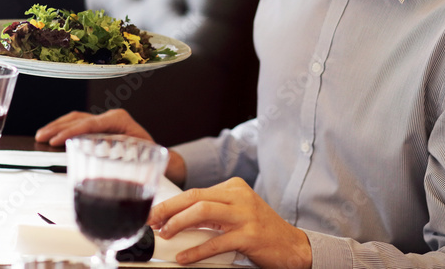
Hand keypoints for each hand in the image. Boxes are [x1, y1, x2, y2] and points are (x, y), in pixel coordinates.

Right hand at [35, 109, 186, 184]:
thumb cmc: (150, 155)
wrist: (157, 155)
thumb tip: (105, 152)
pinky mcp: (100, 128)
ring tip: (42, 136)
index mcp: (119, 119)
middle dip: (58, 127)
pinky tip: (53, 136)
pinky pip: (79, 125)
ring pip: (76, 119)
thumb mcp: (137, 153)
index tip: (56, 141)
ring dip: (58, 126)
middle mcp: (110, 117)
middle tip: (41, 137)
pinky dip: (64, 130)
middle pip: (78, 118)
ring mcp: (104, 121)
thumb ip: (121, 150)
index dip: (71, 132)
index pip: (90, 124)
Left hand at [148, 178, 311, 268]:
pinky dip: (197, 250)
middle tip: (152, 221)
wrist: (293, 246)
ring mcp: (246, 215)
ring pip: (204, 212)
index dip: (171, 203)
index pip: (195, 192)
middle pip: (196, 197)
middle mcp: (239, 197)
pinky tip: (184, 257)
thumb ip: (213, 212)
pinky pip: (217, 242)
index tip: (155, 214)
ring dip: (179, 223)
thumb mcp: (237, 213)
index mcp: (234, 187)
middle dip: (169, 209)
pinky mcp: (250, 235)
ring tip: (164, 234)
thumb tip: (178, 220)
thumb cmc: (261, 232)